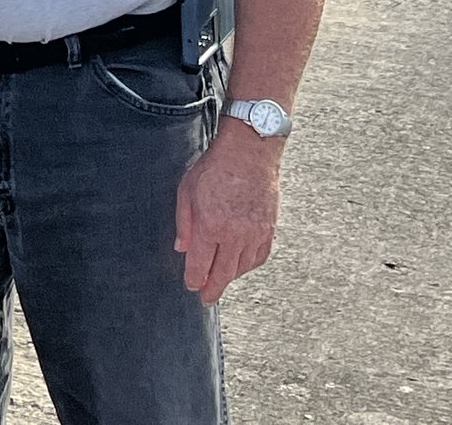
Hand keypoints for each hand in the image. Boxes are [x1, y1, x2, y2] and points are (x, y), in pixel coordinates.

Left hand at [174, 128, 282, 302]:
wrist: (250, 153)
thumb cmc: (216, 167)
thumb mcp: (186, 191)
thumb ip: (183, 223)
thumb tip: (181, 249)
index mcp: (210, 226)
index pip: (201, 265)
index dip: (194, 279)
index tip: (191, 286)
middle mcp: (234, 235)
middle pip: (223, 274)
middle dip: (212, 289)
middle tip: (206, 298)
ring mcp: (254, 234)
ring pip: (241, 268)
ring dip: (230, 278)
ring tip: (220, 281)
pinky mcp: (269, 230)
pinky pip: (259, 258)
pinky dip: (248, 266)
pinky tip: (240, 266)